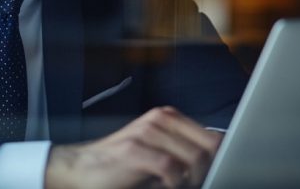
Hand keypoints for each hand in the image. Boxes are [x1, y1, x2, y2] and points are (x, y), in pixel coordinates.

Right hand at [45, 106, 222, 188]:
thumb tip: (215, 161)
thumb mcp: (157, 150)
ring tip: (173, 184)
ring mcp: (147, 132)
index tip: (212, 173)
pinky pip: (171, 168)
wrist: (80, 168)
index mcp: (168, 117)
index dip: (218, 159)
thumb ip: (182, 149)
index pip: (213, 136)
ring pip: (194, 158)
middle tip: (189, 182)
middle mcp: (160, 119)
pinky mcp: (135, 150)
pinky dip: (173, 183)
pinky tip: (161, 185)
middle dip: (206, 171)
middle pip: (209, 147)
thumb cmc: (120, 164)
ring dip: (190, 179)